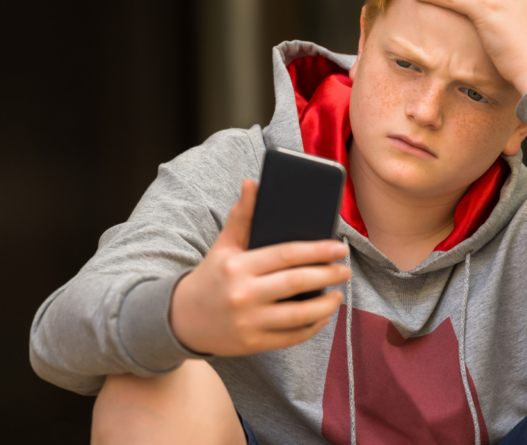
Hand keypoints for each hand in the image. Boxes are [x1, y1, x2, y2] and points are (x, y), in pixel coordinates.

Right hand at [169, 179, 351, 355]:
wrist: (182, 319)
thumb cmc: (210, 277)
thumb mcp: (222, 246)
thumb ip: (241, 216)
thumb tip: (253, 183)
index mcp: (237, 266)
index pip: (286, 255)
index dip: (317, 251)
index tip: (339, 248)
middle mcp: (243, 294)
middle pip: (297, 283)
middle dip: (328, 275)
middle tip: (345, 269)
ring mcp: (249, 322)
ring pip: (300, 314)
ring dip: (326, 305)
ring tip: (337, 294)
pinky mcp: (253, 343)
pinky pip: (292, 336)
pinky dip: (313, 326)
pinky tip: (322, 315)